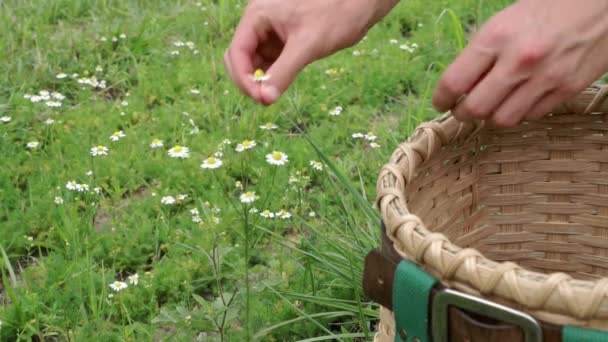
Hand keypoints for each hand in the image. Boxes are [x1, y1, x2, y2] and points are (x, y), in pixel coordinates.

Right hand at [224, 0, 398, 104]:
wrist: (362, 3)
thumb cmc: (336, 13)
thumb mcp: (308, 45)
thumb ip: (284, 71)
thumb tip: (265, 99)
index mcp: (259, 14)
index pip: (237, 52)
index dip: (243, 78)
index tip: (259, 98)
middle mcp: (261, 22)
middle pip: (240, 57)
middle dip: (249, 80)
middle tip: (266, 100)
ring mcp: (273, 31)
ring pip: (255, 62)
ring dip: (261, 80)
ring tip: (273, 96)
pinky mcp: (286, 40)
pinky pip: (271, 62)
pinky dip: (273, 76)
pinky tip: (281, 87)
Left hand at [433, 0, 607, 126]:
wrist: (600, 3)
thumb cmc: (548, 6)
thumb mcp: (505, 20)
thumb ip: (481, 52)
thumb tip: (460, 84)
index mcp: (496, 36)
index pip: (454, 82)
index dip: (442, 99)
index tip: (441, 103)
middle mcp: (518, 60)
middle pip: (475, 109)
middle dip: (463, 114)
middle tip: (463, 110)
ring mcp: (545, 78)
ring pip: (502, 120)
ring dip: (491, 118)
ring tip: (491, 108)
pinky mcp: (567, 90)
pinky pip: (530, 116)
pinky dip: (519, 113)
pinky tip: (518, 101)